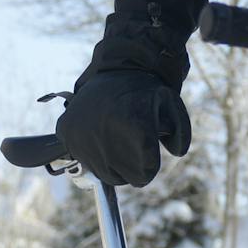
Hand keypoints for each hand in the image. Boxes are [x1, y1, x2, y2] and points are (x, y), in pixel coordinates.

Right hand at [56, 71, 191, 185]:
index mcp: (133, 123)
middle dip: (135, 167)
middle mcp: (104, 130)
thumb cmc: (146, 92)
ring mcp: (82, 133)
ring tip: (119, 142)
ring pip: (105, 173)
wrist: (117, 70)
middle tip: (135, 147)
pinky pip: (83, 160)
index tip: (150, 152)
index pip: (146, 171)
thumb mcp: (172, 107)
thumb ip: (181, 134)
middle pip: (125, 177)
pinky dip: (94, 155)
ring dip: (115, 166)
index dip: (151, 164)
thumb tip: (176, 153)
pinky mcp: (66, 132)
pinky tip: (101, 138)